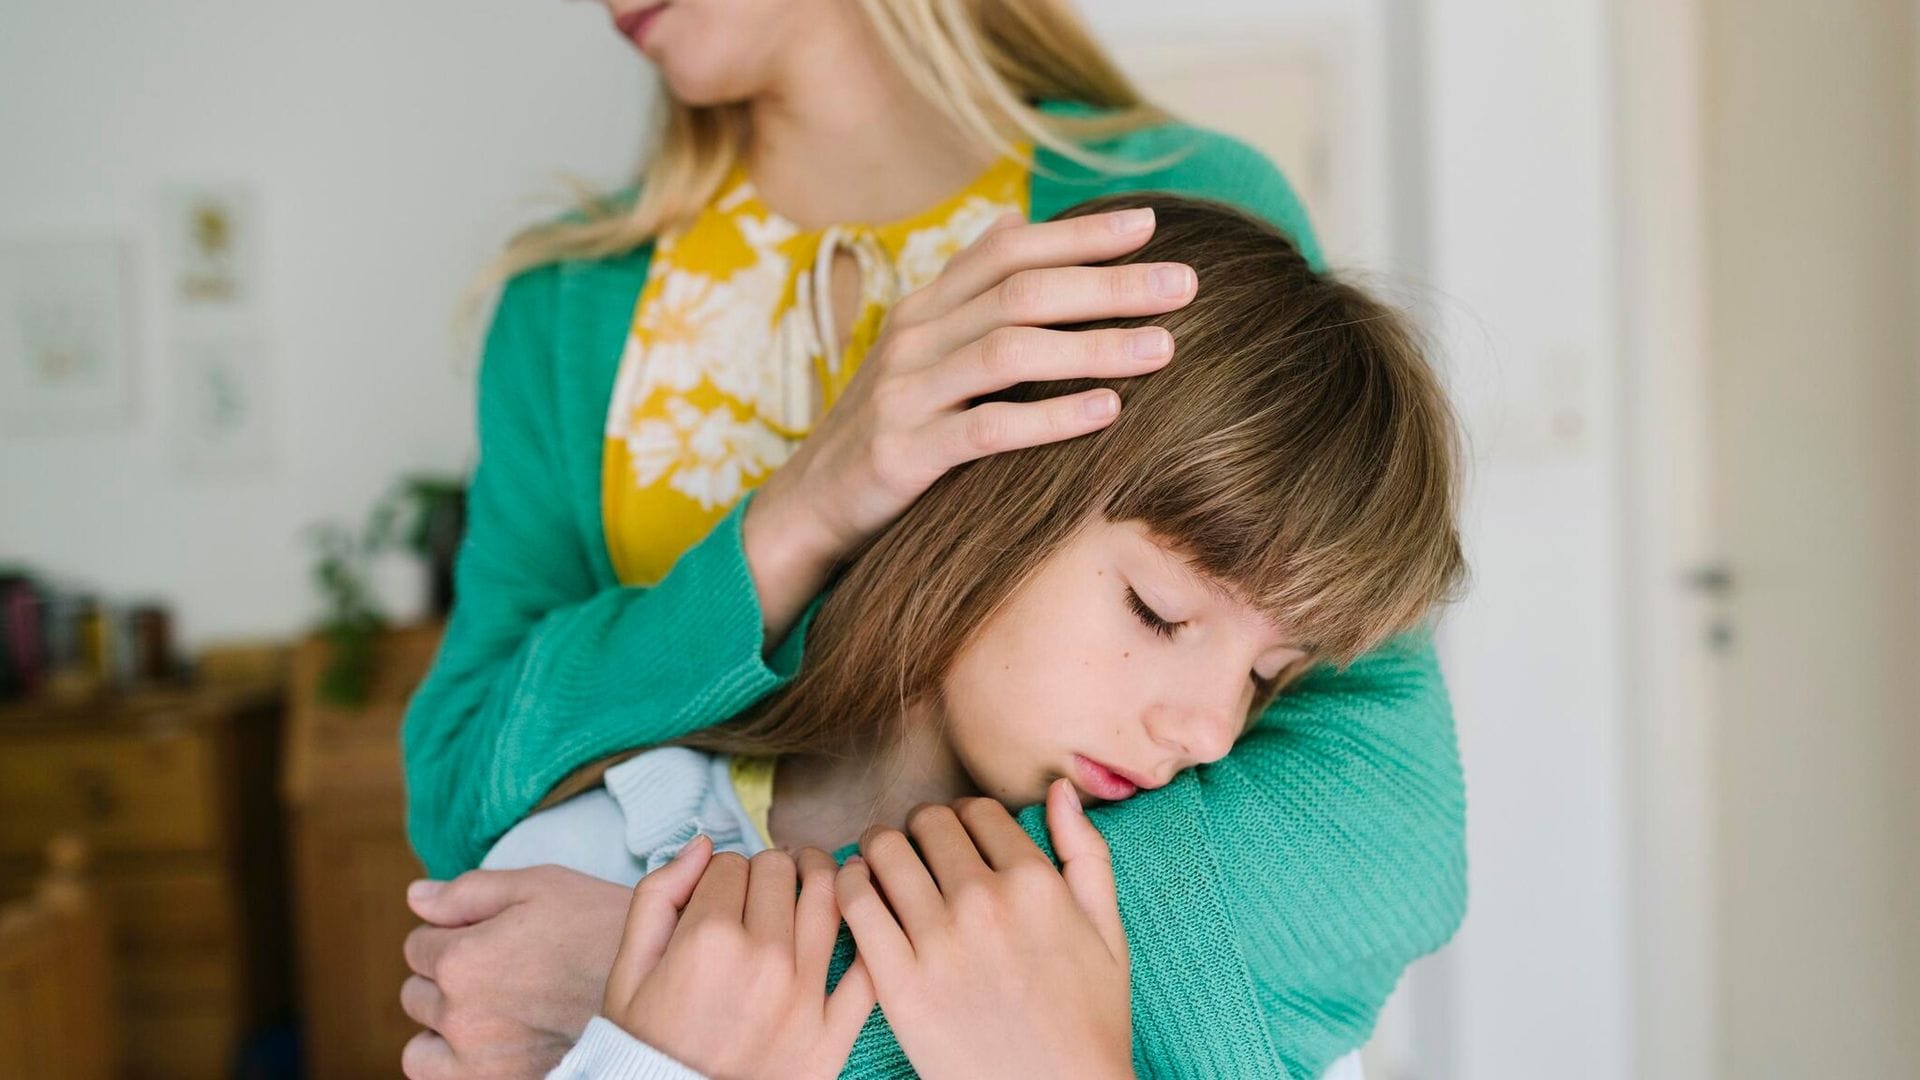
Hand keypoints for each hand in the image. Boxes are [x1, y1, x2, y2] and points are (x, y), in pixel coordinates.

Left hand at [399, 865, 629, 1078]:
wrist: (658, 992)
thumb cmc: (604, 931)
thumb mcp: (543, 887)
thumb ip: (470, 892)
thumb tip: (416, 897)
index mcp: (464, 958)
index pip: (418, 946)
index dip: (450, 934)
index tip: (484, 935)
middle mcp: (460, 1014)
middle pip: (415, 992)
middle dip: (445, 977)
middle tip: (494, 970)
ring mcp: (477, 1061)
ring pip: (420, 1045)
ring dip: (440, 1026)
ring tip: (486, 1012)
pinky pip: (437, 1078)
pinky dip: (451, 1063)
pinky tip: (487, 1044)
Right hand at [604, 837, 875, 1077]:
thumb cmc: (647, 1043)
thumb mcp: (628, 971)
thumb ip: (658, 897)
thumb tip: (703, 843)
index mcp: (707, 940)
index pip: (732, 863)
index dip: (724, 872)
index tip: (721, 894)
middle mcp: (761, 961)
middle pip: (781, 870)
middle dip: (768, 870)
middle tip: (762, 889)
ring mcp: (803, 997)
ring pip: (831, 897)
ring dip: (820, 880)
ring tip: (809, 884)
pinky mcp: (831, 1034)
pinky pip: (868, 968)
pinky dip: (868, 936)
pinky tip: (857, 921)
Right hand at [743, 206, 1194, 637]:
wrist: (808, 508)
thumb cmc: (887, 427)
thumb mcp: (921, 351)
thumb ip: (968, 290)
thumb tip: (1014, 218)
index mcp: (925, 308)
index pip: (1009, 249)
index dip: (1080, 234)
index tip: (1151, 225)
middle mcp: (915, 338)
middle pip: (1022, 292)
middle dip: (1109, 284)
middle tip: (1185, 284)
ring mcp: (906, 394)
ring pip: (1010, 352)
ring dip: (1093, 346)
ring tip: (1163, 347)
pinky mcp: (904, 453)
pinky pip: (987, 428)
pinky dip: (1051, 417)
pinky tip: (1108, 411)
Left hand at [837, 780, 1133, 1079]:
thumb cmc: (1088, 1021)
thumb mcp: (1109, 934)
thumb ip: (1087, 855)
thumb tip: (1060, 791)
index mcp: (1036, 884)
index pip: (978, 810)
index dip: (967, 819)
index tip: (962, 842)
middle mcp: (985, 902)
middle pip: (928, 822)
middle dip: (924, 831)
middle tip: (922, 855)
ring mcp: (938, 942)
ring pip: (885, 850)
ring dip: (882, 851)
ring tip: (888, 871)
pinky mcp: (899, 983)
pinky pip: (856, 902)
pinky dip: (851, 886)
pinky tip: (863, 897)